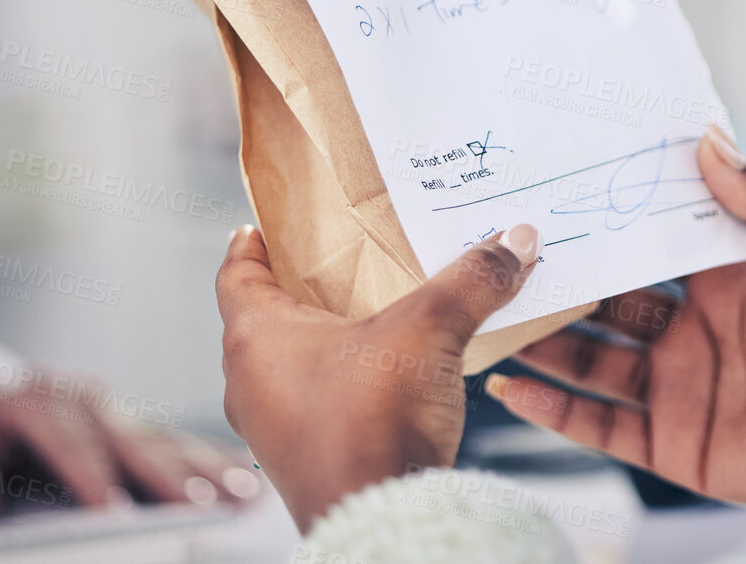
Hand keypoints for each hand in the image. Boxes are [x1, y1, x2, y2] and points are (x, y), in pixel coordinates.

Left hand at [0, 372, 255, 519]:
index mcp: (33, 402)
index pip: (68, 442)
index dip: (90, 476)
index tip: (113, 509)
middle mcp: (82, 399)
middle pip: (130, 440)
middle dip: (168, 475)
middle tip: (204, 506)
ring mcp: (111, 408)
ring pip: (164, 440)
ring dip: (205, 469)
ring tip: (245, 495)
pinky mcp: (128, 423)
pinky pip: (174, 443)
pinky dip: (210, 461)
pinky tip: (242, 478)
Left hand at [215, 222, 541, 532]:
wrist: (383, 518)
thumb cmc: (372, 427)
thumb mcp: (429, 330)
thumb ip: (471, 281)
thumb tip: (510, 244)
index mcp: (256, 339)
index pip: (236, 275)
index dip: (252, 246)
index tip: (262, 228)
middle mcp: (252, 384)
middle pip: (267, 320)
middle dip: (304, 292)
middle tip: (339, 265)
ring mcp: (275, 428)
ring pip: (292, 368)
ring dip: (328, 344)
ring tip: (375, 320)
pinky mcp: (305, 460)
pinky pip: (316, 407)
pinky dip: (343, 386)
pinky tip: (389, 380)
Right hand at [488, 127, 745, 561]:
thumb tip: (711, 139)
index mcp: (726, 277)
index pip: (653, 238)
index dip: (613, 215)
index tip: (565, 182)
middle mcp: (693, 327)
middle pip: (609, 295)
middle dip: (564, 274)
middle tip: (507, 246)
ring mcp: (677, 384)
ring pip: (591, 355)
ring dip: (544, 335)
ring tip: (493, 309)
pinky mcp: (671, 440)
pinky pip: (598, 423)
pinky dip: (552, 407)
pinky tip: (512, 384)